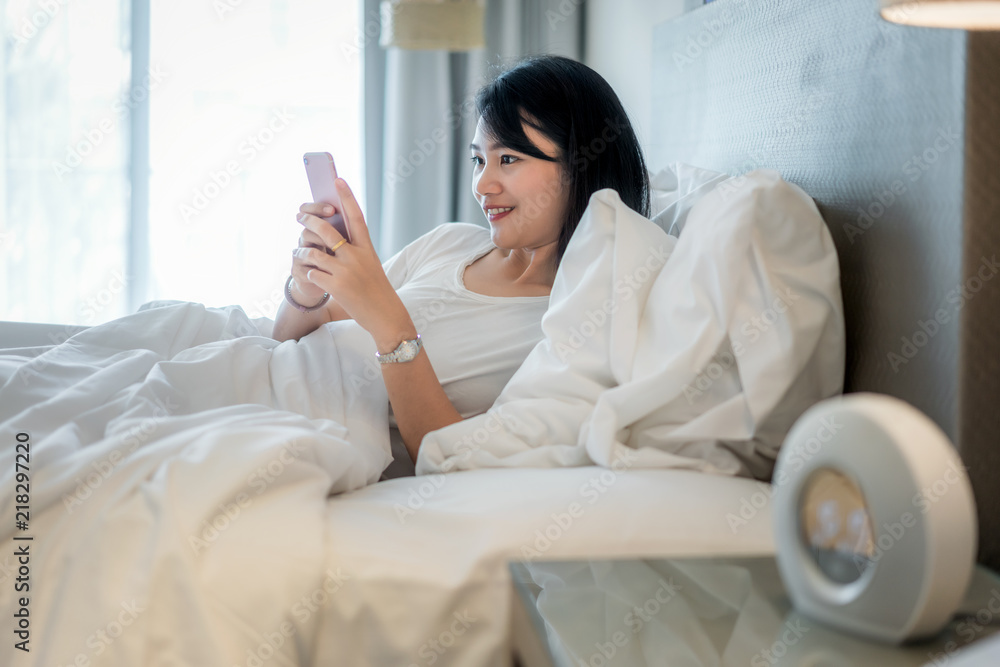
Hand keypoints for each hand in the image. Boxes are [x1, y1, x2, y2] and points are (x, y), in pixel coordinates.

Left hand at [293, 179, 413, 347]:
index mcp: (367, 248)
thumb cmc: (377, 289)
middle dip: (309, 221)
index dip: (347, 197)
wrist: (386, 316)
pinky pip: (312, 274)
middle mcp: (356, 256)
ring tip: (299, 253)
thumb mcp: (371, 265)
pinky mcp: (336, 286)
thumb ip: (355, 250)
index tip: (338, 180)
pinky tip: (313, 278)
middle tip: (300, 217)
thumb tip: (332, 235)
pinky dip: (309, 274)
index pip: (356, 216)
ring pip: (313, 252)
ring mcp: (345, 271)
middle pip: (327, 230)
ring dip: (302, 252)